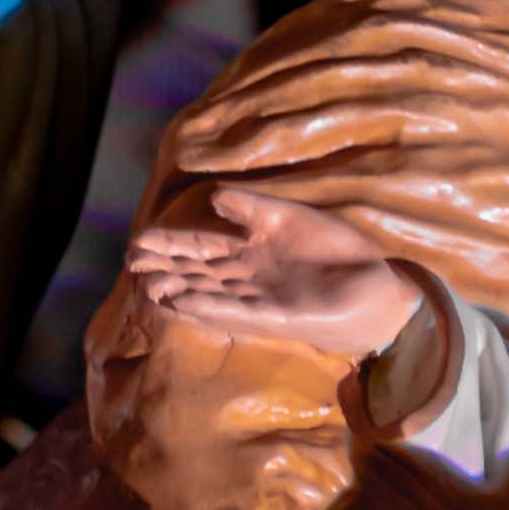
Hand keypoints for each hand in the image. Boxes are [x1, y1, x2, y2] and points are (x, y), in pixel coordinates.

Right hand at [115, 185, 419, 357]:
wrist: (377, 285)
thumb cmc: (337, 252)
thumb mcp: (291, 218)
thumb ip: (252, 207)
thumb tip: (212, 194)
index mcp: (251, 251)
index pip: (202, 247)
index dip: (171, 244)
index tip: (139, 240)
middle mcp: (249, 277)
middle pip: (198, 271)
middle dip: (165, 267)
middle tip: (131, 264)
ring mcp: (261, 298)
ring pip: (211, 293)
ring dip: (180, 290)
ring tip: (148, 287)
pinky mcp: (279, 315)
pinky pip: (238, 310)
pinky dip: (211, 306)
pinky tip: (186, 301)